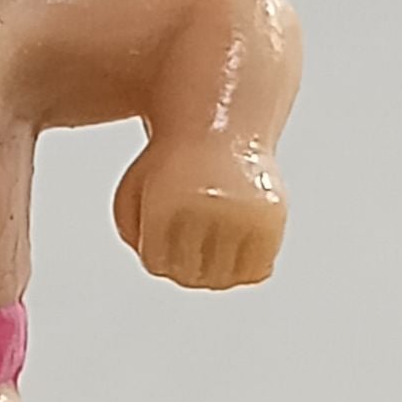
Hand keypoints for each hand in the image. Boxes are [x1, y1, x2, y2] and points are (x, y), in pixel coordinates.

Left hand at [113, 139, 286, 289]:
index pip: (157, 264)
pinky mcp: (271, 219)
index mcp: (167, 201)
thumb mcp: (133, 187)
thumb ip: (129, 229)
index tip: (165, 242)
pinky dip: (247, 269)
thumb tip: (157, 267)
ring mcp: (241, 214)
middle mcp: (205, 208)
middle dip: (186, 269)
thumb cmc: (172, 162)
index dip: (159, 259)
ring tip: (211, 252)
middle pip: (190, 275)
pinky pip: (257, 270)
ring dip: (216, 274)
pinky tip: (236, 251)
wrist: (221, 124)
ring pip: (225, 278)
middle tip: (190, 252)